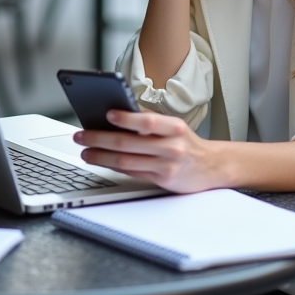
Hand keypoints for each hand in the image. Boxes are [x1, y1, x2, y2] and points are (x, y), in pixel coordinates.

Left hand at [73, 109, 222, 193]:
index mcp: (174, 127)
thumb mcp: (174, 127)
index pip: (147, 121)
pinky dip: (114, 167)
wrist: (212, 167)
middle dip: (100, 139)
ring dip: (101, 156)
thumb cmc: (188, 143)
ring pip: (126, 161)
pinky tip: (102, 162)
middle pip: (129, 143)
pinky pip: (133, 172)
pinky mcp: (162, 180)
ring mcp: (166, 165)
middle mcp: (171, 146)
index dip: (126, 118)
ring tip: (85, 152)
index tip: (106, 114)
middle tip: (82, 135)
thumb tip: (117, 114)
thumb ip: (150, 122)